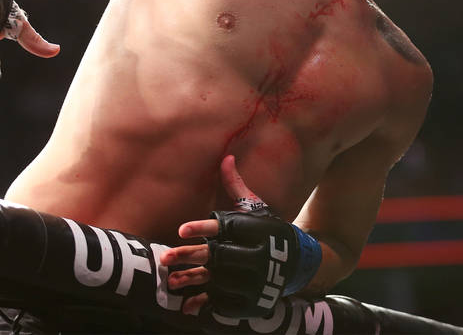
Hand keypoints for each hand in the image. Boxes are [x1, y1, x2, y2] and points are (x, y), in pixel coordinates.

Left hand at [158, 155, 263, 316]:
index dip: (202, 228)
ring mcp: (253, 278)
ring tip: (171, 281)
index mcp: (253, 229)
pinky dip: (208, 304)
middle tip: (165, 257)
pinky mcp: (252, 296)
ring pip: (217, 281)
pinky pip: (227, 302)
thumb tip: (226, 157)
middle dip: (189, 257)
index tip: (181, 230)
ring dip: (192, 281)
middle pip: (216, 256)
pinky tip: (190, 305)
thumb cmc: (269, 228)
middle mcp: (253, 254)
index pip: (224, 227)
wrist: (296, 261)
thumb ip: (236, 186)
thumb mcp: (256, 207)